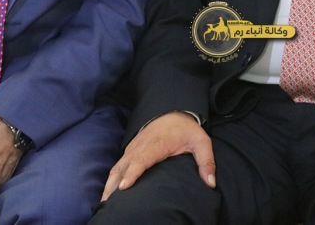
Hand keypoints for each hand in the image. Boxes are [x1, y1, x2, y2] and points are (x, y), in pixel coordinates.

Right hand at [101, 111, 215, 201]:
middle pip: (124, 165)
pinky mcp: (130, 151)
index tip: (124, 187)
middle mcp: (141, 146)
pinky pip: (118, 165)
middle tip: (108, 202)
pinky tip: (108, 192)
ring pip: (118, 166)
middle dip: (115, 184)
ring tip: (104, 202)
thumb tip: (210, 183)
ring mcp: (133, 148)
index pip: (142, 160)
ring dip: (110, 183)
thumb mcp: (201, 142)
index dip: (132, 173)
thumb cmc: (186, 130)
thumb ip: (206, 161)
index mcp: (157, 144)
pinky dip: (111, 178)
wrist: (173, 112)